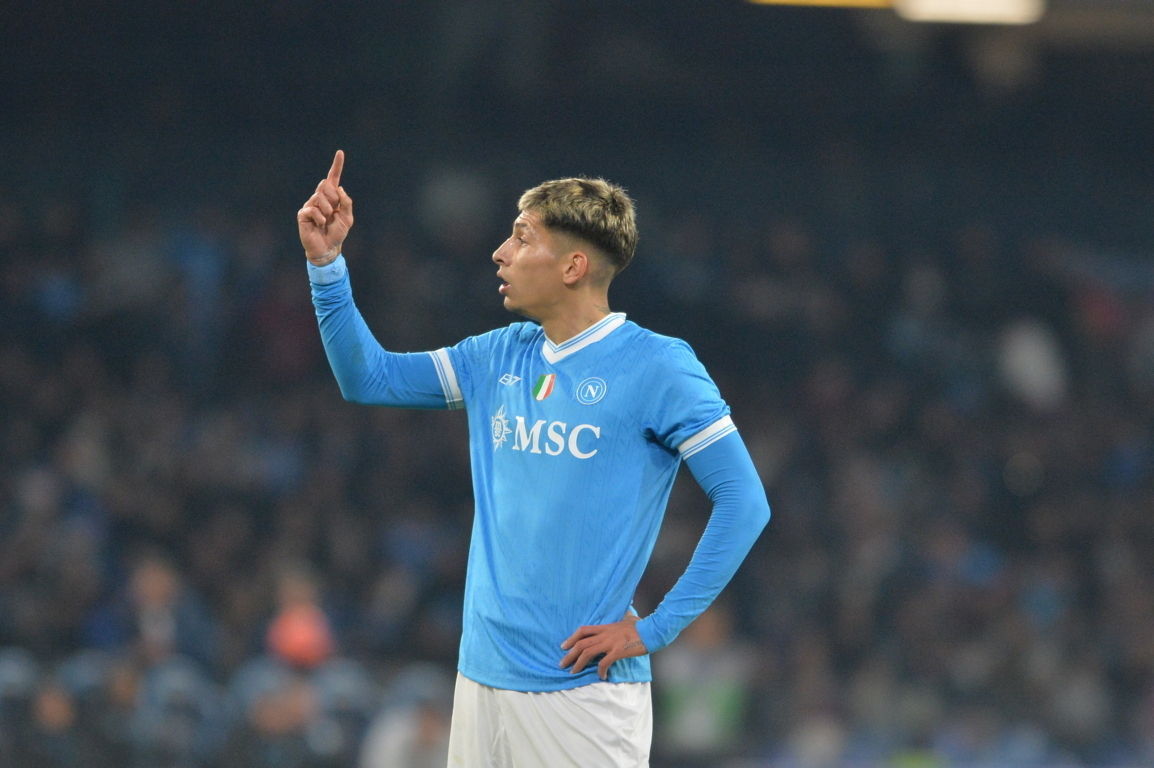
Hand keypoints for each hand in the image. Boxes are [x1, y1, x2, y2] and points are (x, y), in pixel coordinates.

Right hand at [297, 150, 353, 265]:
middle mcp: (319, 198)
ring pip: (320, 197)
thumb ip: (346, 202)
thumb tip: (339, 187)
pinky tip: (319, 225)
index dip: (336, 166)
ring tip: (326, 221)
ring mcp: (310, 205)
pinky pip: (313, 209)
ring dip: (327, 211)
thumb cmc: (337, 233)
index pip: (333, 179)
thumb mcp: (347, 218)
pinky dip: (320, 218)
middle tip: (332, 214)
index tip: (340, 152)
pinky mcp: (303, 214)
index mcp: (331, 198)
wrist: (328, 248)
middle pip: (327, 186)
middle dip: (333, 200)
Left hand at [559, 614, 647, 680]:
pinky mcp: (618, 651)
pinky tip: (601, 676)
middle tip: (562, 664)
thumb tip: (625, 616)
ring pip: (588, 652)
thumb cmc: (641, 626)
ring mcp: (611, 642)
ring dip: (578, 663)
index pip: (583, 630)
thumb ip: (622, 619)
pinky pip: (604, 662)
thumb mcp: (627, 619)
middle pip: (581, 643)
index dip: (571, 638)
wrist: (651, 631)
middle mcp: (605, 634)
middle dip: (569, 654)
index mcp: (606, 627)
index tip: (564, 646)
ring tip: (573, 672)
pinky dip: (600, 670)